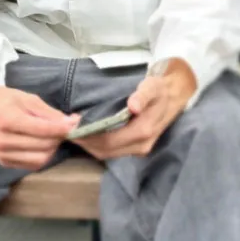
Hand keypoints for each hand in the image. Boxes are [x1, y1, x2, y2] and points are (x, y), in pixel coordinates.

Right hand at [0, 78, 79, 170]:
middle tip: (65, 126)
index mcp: (7, 120)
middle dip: (59, 136)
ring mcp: (2, 154)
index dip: (61, 128)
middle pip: (43, 145)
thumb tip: (72, 122)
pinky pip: (32, 164)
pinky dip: (43, 155)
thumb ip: (49, 112)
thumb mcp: (28, 98)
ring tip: (53, 134)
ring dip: (53, 147)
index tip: (74, 123)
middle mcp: (3, 141)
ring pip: (41, 158)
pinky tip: (42, 143)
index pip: (42, 129)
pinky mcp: (4, 162)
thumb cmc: (6, 100)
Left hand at [74, 60, 196, 160]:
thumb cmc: (159, 90)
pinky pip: (112, 151)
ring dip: (89, 145)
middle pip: (105, 150)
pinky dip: (97, 145)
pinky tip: (87, 134)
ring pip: (107, 154)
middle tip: (66, 129)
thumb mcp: (152, 86)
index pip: (109, 140)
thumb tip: (133, 106)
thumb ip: (143, 95)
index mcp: (143, 131)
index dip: (88, 135)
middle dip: (84, 142)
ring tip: (73, 132)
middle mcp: (140, 145)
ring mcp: (138, 149)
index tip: (72, 126)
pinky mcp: (135, 148)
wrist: (174, 97)